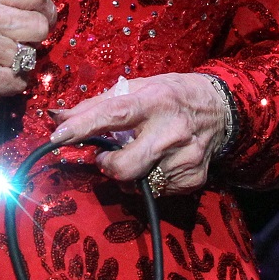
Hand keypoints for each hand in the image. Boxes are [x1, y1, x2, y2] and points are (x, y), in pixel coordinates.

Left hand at [47, 72, 228, 195]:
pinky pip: (156, 191)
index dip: (84, 126)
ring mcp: (184, 158)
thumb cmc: (171, 94)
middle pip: (126, 166)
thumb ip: (96, 104)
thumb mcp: (138, 88)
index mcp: (154, 101)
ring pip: (138, 184)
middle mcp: (171, 131)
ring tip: (138, 155)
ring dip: (128, 174)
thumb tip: (56, 116)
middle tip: (106, 156)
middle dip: (107, 166)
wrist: (222, 108)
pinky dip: (149, 180)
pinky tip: (158, 162)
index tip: (58, 135)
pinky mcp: (192, 178)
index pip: (113, 114)